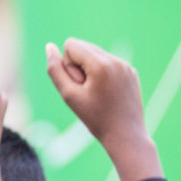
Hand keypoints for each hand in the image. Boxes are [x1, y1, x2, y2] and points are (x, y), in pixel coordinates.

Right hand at [45, 38, 161, 180]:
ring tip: (96, 93)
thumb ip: (55, 70)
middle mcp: (116, 60)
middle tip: (86, 90)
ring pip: (96, 55)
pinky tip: (107, 94)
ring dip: (90, 71)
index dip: (67, 65)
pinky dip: (102, 75)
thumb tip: (49, 47)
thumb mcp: (69, 96)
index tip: (77, 85)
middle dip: (78, 66)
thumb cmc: (96, 118)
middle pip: (83, 47)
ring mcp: (126, 65)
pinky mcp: (131, 72)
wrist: (126, 135)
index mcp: (101, 64)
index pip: (71, 45)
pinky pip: (109, 63)